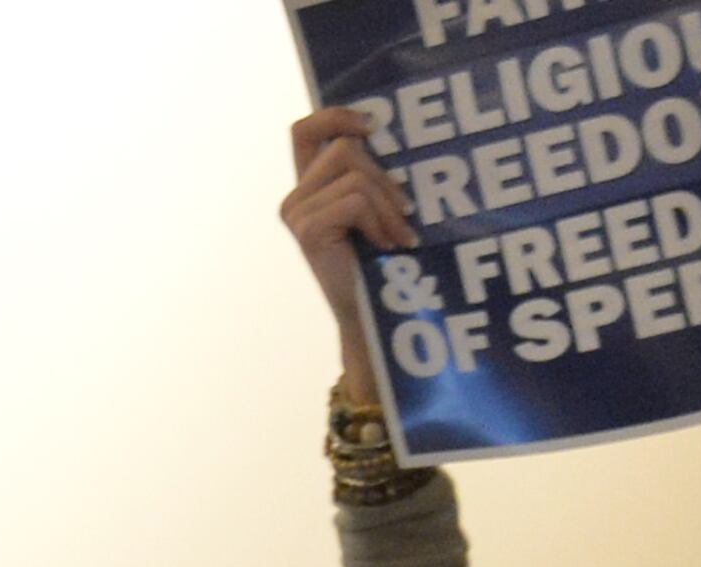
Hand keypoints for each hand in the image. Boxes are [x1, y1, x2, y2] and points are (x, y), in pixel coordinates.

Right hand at [282, 106, 414, 403]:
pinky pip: (355, 200)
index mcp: (309, 187)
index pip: (304, 130)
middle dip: (386, 178)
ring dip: (388, 204)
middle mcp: (295, 198)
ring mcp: (296, 214)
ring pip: (355, 174)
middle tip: (404, 213)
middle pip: (345, 150)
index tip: (373, 126)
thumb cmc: (379, 263)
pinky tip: (388, 244)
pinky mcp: (306, 229)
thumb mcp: (374, 210)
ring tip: (400, 234)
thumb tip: (389, 135)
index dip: (335, 116)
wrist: (369, 315)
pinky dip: (381, 220)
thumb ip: (369, 176)